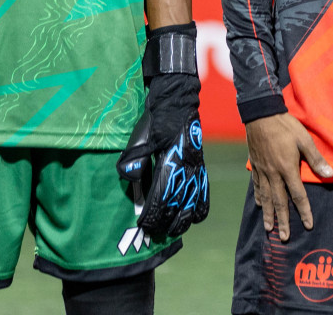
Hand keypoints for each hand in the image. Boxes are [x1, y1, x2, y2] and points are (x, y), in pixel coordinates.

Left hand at [117, 68, 208, 238]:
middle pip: (179, 206)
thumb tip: (127, 176)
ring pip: (195, 204)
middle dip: (166, 223)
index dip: (152, 215)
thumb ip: (135, 156)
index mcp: (171, 161)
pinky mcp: (201, 167)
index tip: (143, 225)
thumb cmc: (157, 118)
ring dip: (184, 220)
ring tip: (173, 230)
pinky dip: (199, 209)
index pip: (162, 197)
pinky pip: (205, 193)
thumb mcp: (142, 134)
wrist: (178, 100)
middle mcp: (187, 169)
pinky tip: (193, 218)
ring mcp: (197, 169)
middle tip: (154, 232)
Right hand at [246, 113, 331, 242]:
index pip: (298, 195)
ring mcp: (262, 171)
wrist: (261, 115)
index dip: (304, 211)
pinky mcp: (254, 166)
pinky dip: (258, 198)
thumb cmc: (285, 126)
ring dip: (268, 215)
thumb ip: (316, 160)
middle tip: (284, 238)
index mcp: (287, 169)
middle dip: (283, 221)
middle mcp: (273, 174)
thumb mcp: (304, 140)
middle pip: (279, 202)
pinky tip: (259, 205)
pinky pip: (256, 186)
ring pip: (265, 198)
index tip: (308, 225)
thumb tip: (329, 175)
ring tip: (269, 229)